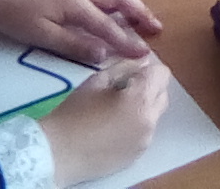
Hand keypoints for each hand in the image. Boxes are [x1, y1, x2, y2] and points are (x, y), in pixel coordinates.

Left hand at [0, 0, 161, 65]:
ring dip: (131, 0)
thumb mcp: (42, 36)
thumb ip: (74, 44)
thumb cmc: (15, 19)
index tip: (145, 53)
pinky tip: (117, 1)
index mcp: (75, 3)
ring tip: (143, 15)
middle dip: (140, 12)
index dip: (127, 40)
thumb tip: (104, 53)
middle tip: (156, 28)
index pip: (108, 25)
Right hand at [39, 55, 170, 188]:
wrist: (56, 153)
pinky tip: (113, 128)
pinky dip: (136, 126)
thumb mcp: (97, 80)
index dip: (148, 69)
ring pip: (155, 115)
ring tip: (115, 110)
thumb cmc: (73, 113)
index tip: (131, 73)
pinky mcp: (137, 156)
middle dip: (149, 87)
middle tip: (123, 89)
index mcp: (140, 100)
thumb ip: (125, 68)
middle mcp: (149, 122)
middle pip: (163, 94)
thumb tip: (142, 63)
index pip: (162, 74)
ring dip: (143, 107)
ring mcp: (145, 141)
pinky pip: (145, 133)